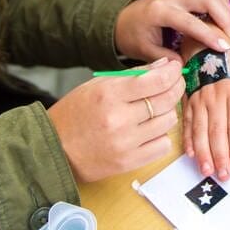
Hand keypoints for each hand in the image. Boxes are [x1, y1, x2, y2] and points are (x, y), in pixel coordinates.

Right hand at [47, 57, 183, 183]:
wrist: (53, 149)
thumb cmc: (75, 113)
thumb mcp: (97, 85)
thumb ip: (133, 75)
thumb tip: (164, 65)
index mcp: (109, 94)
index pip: (156, 81)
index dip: (172, 72)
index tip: (175, 69)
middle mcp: (119, 119)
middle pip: (166, 100)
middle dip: (176, 88)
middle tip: (174, 84)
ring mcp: (125, 143)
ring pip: (168, 122)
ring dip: (168, 112)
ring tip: (156, 109)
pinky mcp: (128, 163)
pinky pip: (163, 146)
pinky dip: (161, 136)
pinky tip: (150, 130)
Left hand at [114, 0, 229, 62]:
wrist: (126, 16)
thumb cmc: (134, 36)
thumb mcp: (145, 51)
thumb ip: (167, 59)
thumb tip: (189, 67)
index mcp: (159, 11)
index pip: (189, 21)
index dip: (209, 34)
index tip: (225, 48)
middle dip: (226, 19)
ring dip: (228, 11)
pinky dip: (224, 2)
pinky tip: (228, 19)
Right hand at [183, 53, 229, 181]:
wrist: (206, 45)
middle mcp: (216, 98)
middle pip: (217, 131)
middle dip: (220, 155)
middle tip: (223, 174)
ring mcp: (200, 100)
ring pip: (201, 130)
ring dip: (203, 152)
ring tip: (207, 170)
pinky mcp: (189, 101)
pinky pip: (188, 123)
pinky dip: (188, 140)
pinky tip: (191, 154)